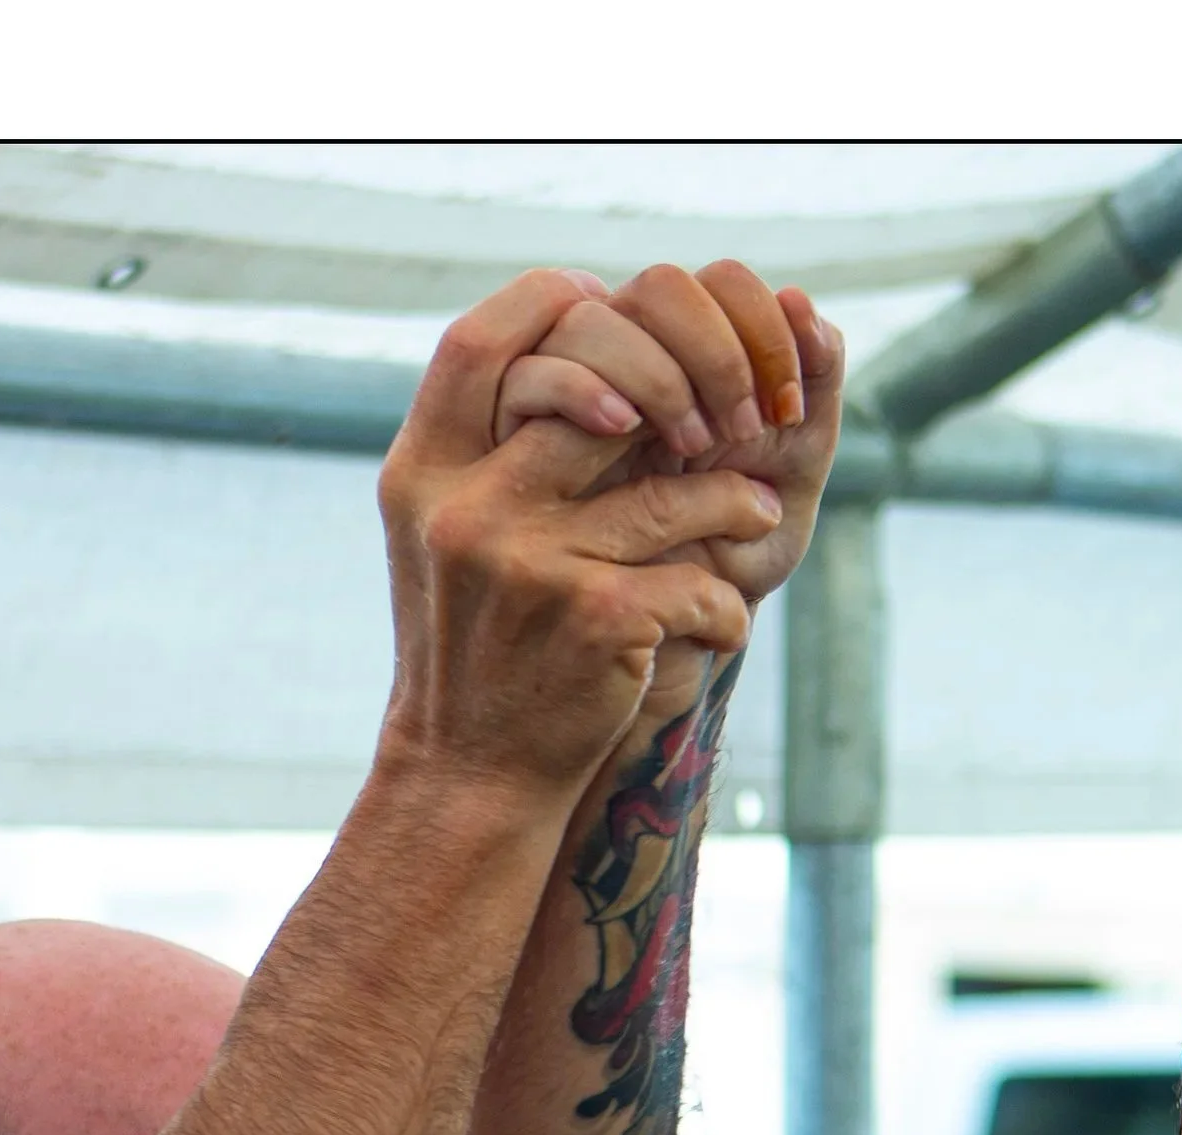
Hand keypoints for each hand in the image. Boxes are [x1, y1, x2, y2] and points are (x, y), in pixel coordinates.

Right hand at [374, 270, 785, 797]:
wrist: (472, 780)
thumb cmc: (478, 652)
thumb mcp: (447, 539)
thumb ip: (488, 451)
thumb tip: (572, 336)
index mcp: (422, 471)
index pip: (482, 340)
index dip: (557, 309)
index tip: (615, 317)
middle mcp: (466, 506)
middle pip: (593, 384)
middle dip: (677, 389)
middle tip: (724, 417)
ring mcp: (528, 562)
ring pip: (666, 488)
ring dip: (731, 499)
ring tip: (758, 510)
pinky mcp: (593, 620)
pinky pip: (694, 579)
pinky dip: (724, 603)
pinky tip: (727, 622)